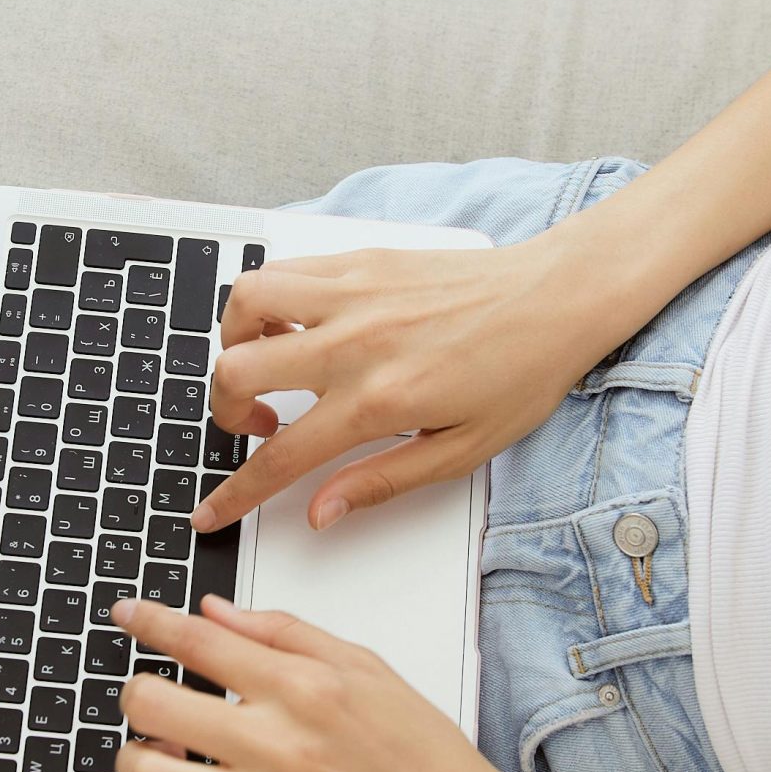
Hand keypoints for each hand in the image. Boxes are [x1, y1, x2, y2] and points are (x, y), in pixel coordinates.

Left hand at [105, 594, 572, 771]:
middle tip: (151, 696)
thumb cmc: (424, 756)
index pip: (196, 641)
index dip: (147, 622)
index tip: (128, 616)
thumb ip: (285, 633)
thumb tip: (215, 612)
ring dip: (135, 759)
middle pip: (152, 705)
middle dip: (138, 692)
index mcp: (303, 689)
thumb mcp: (366, 667)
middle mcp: (278, 747)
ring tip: (156, 754)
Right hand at [194, 229, 633, 532]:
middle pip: (237, 372)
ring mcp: (353, 292)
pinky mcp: (360, 260)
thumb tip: (320, 512)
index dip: (234, 492)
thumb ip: (379, 481)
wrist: (559, 296)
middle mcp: (354, 341)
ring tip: (268, 365)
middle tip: (258, 426)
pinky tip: (299, 326)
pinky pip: (284, 271)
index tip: (211, 509)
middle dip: (226, 411)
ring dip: (236, 341)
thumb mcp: (461, 451)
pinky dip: (269, 300)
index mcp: (378, 400)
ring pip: (245, 303)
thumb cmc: (523, 371)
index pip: (280, 457)